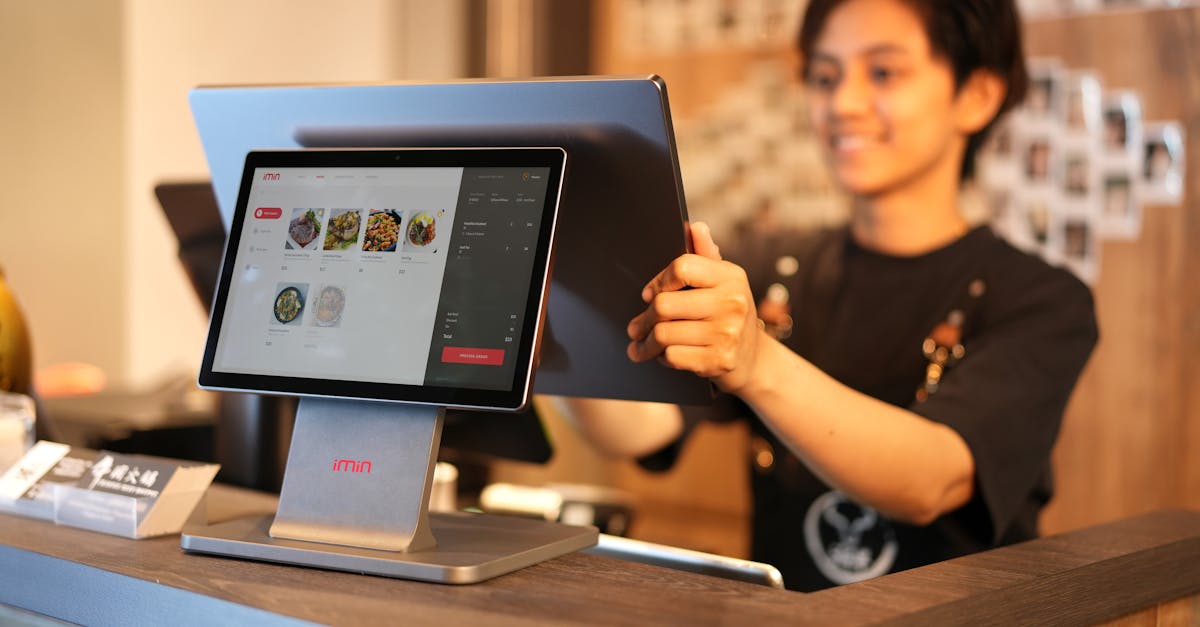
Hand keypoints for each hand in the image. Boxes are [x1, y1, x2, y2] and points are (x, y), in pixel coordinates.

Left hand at [626, 222, 762, 392]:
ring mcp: (727, 333)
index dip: (658, 282)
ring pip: (663, 334)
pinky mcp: (719, 360)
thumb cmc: (729, 312)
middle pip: (664, 306)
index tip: (649, 295)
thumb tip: (696, 227)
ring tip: (641, 344)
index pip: (681, 268)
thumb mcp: (724, 281)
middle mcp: (732, 303)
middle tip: (635, 327)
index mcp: (731, 276)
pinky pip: (673, 356)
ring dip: (646, 342)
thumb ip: (705, 254)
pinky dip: (663, 357)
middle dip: (643, 319)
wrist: (753, 357)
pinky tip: (665, 354)